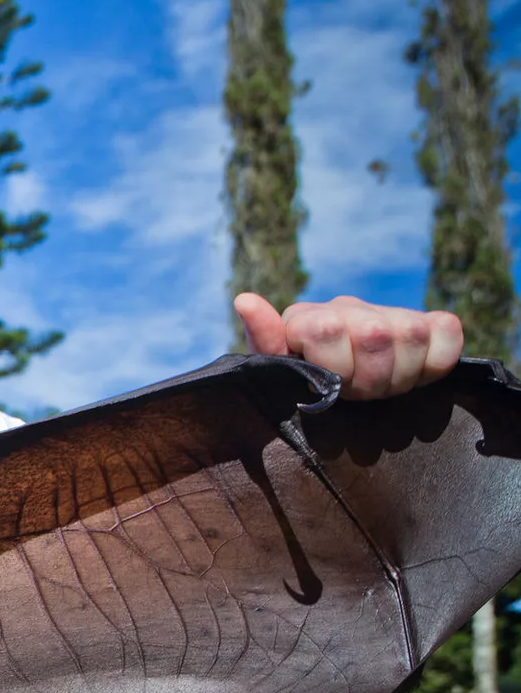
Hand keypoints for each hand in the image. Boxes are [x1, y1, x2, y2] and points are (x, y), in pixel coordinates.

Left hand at [234, 293, 462, 399]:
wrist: (339, 393)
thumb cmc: (300, 387)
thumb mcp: (274, 372)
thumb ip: (264, 340)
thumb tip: (245, 299)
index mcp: (308, 318)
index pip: (327, 330)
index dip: (335, 370)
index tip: (330, 383)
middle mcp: (350, 308)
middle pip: (374, 337)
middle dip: (369, 378)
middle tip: (360, 390)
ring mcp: (392, 314)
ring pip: (409, 335)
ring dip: (400, 374)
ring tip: (382, 383)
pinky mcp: (431, 323)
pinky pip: (447, 331)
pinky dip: (437, 357)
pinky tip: (414, 368)